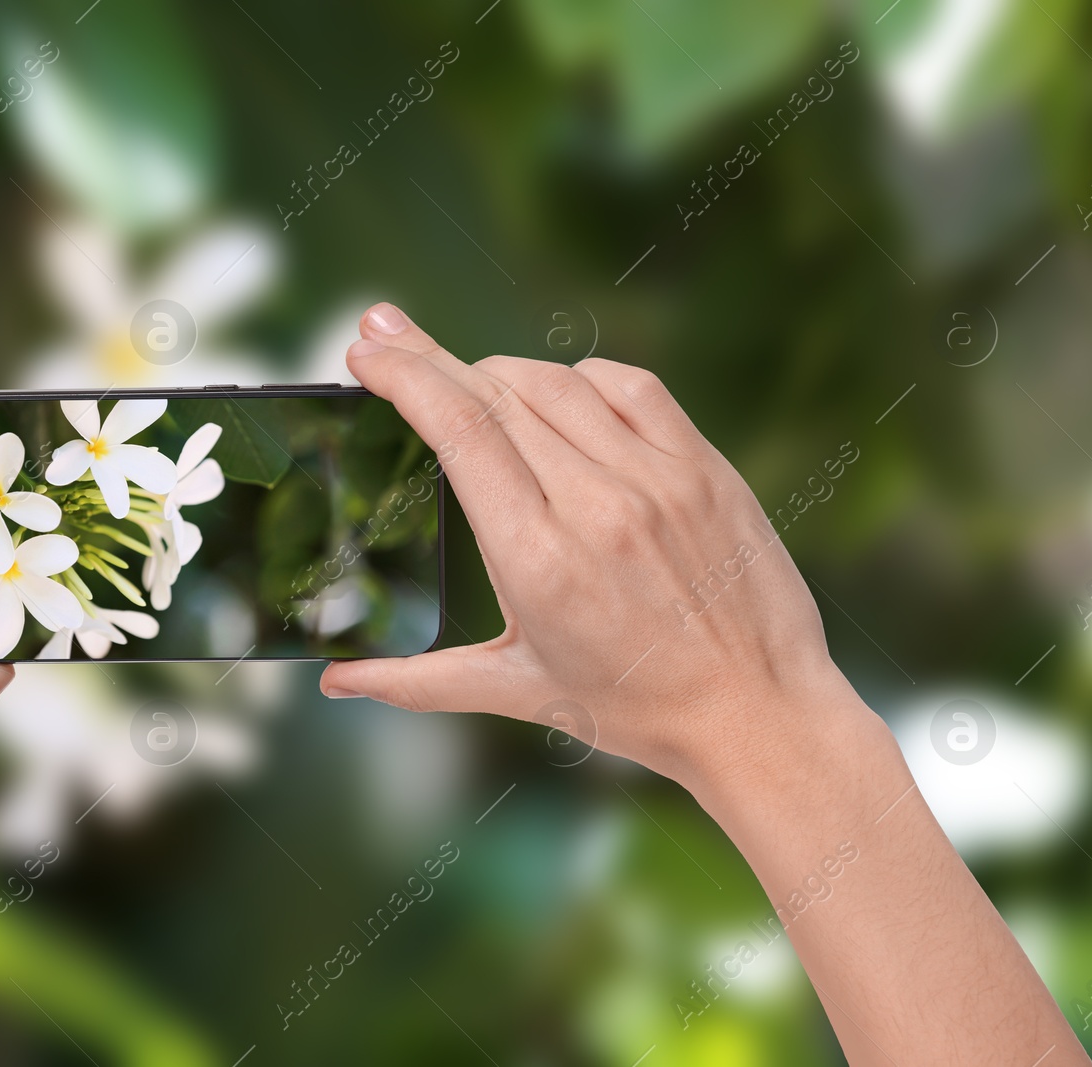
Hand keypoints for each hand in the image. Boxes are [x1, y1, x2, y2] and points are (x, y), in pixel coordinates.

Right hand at [321, 303, 859, 788]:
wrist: (758, 714)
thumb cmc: (633, 709)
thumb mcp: (518, 691)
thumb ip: (415, 681)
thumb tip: (333, 684)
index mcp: (539, 559)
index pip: (460, 429)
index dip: (405, 374)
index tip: (364, 349)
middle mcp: (598, 506)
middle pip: (496, 392)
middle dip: (429, 356)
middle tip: (382, 329)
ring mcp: (658, 479)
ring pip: (558, 381)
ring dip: (498, 369)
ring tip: (463, 376)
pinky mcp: (704, 467)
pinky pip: (630, 386)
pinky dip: (580, 376)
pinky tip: (557, 390)